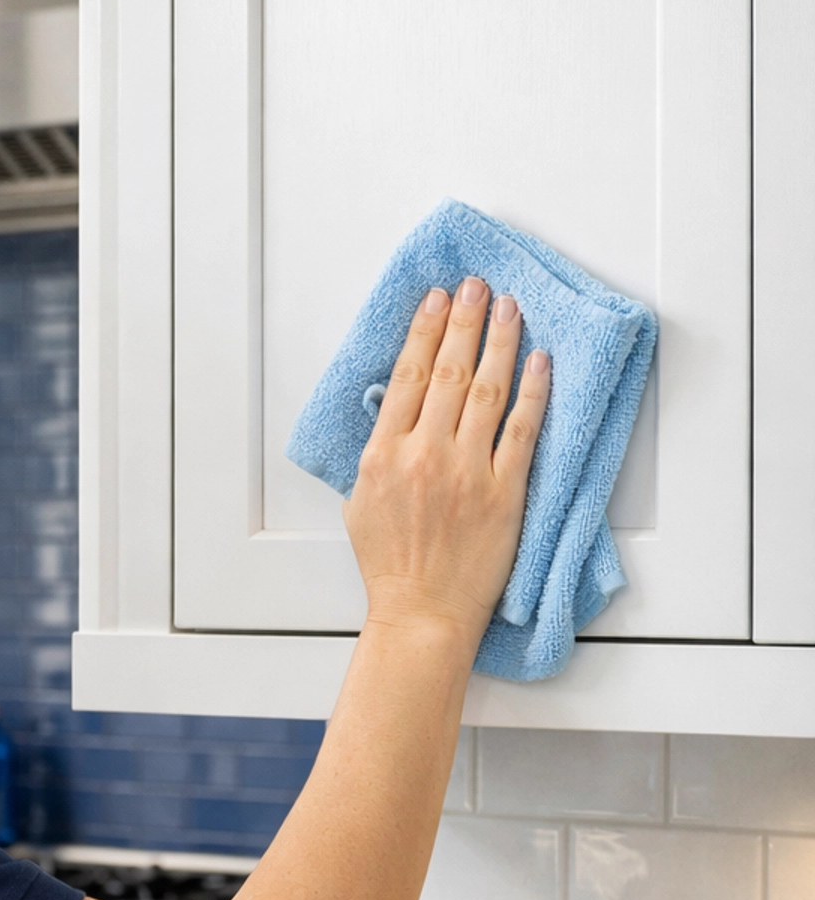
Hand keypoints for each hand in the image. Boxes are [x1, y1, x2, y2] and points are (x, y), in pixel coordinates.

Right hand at [342, 278, 549, 650]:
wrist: (422, 612)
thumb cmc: (391, 567)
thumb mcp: (360, 501)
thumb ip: (378, 451)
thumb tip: (397, 411)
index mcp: (384, 455)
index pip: (407, 376)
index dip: (424, 330)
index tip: (436, 300)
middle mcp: (425, 455)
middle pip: (448, 371)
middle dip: (463, 321)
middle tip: (475, 287)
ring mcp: (469, 471)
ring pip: (487, 389)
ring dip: (500, 341)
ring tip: (508, 307)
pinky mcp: (506, 492)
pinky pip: (523, 430)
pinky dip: (534, 391)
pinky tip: (540, 361)